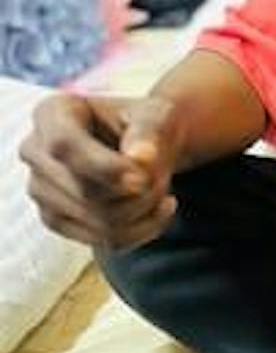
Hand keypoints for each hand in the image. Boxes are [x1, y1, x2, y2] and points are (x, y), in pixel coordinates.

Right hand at [19, 93, 184, 252]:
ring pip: (97, 220)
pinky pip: (103, 240)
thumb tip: (142, 159)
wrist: (141, 146)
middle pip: (84, 190)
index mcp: (53, 112)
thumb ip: (148, 132)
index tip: (142, 178)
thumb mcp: (155, 115)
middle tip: (162, 176)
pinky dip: (141, 230)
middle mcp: (35, 150)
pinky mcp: (54, 219)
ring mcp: (39, 189)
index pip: (64, 145)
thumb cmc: (146, 123)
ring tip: (161, 188)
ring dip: (143, 210)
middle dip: (137, 191)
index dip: (104, 167)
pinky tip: (159, 210)